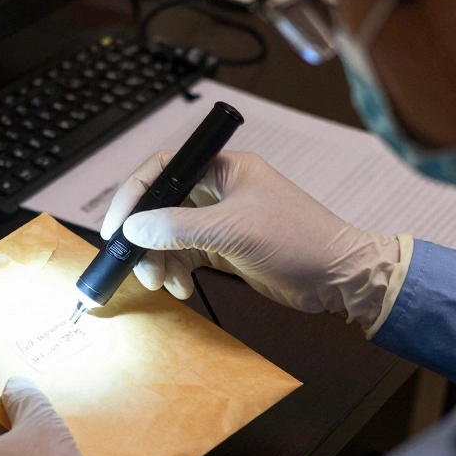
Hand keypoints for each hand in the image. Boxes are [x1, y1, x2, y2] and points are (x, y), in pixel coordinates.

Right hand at [101, 151, 401, 329]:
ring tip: (164, 283)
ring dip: (160, 260)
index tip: (117, 226)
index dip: (135, 195)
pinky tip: (182, 286)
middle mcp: (219, 191)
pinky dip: (177, 271)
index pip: (164, 169)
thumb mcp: (232, 231)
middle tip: (139, 265)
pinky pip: (185, 256)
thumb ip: (178, 228)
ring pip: (170, 236)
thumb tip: (133, 228)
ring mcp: (221, 221)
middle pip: (162, 208)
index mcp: (224, 169)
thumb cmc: (300, 240)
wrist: (338, 278)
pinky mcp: (225, 248)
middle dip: (146, 239)